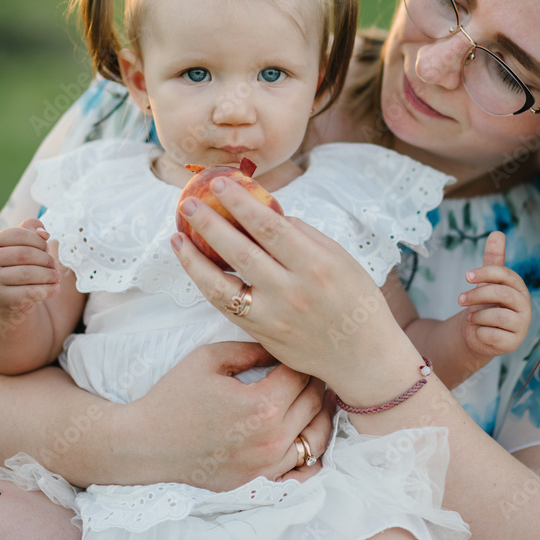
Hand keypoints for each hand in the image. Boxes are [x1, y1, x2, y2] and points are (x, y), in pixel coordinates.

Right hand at [0, 219, 59, 312]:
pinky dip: (46, 290)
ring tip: (57, 276)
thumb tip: (43, 233)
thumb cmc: (18, 263)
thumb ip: (33, 230)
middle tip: (54, 264)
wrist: (5, 294)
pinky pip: (28, 293)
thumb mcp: (23, 243)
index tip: (46, 248)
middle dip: (45, 259)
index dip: (39, 241)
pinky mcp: (2, 298)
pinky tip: (55, 289)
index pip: (20, 234)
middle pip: (24, 254)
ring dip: (48, 275)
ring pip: (27, 274)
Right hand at [123, 342, 331, 489]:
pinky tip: (306, 434)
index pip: (301, 374)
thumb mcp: (211, 358)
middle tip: (310, 366)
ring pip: (316, 437)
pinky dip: (312, 452)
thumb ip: (252, 349)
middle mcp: (272, 439)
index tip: (299, 347)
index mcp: (262, 405)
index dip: (302, 356)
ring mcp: (267, 466)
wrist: (146, 443)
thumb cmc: (175, 397)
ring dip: (319, 413)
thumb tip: (281, 346)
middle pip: (314, 403)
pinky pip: (303, 472)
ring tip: (315, 396)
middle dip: (314, 380)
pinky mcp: (259, 483)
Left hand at [170, 180, 417, 404]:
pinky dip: (205, 284)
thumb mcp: (341, 259)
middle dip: (209, 223)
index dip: (241, 202)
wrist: (362, 356)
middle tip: (188, 204)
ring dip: (194, 259)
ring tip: (177, 237)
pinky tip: (195, 266)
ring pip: (220, 285)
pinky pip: (225, 306)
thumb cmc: (356, 299)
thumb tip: (268, 213)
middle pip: (239, 251)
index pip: (269, 226)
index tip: (221, 183)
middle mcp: (291, 291)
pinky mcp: (262, 334)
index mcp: (315, 264)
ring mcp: (272, 316)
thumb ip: (304, 235)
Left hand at [458, 231, 530, 358]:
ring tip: (471, 318)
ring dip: (477, 316)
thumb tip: (497, 233)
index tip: (466, 275)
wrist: (480, 333)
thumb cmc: (486, 304)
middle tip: (460, 299)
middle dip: (477, 295)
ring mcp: (521, 325)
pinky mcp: (513, 343)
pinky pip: (492, 334)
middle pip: (501, 293)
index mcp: (518, 288)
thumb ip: (493, 258)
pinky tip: (478, 331)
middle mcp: (524, 306)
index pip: (505, 275)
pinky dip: (479, 332)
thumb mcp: (487, 280)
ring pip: (496, 315)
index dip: (485, 273)